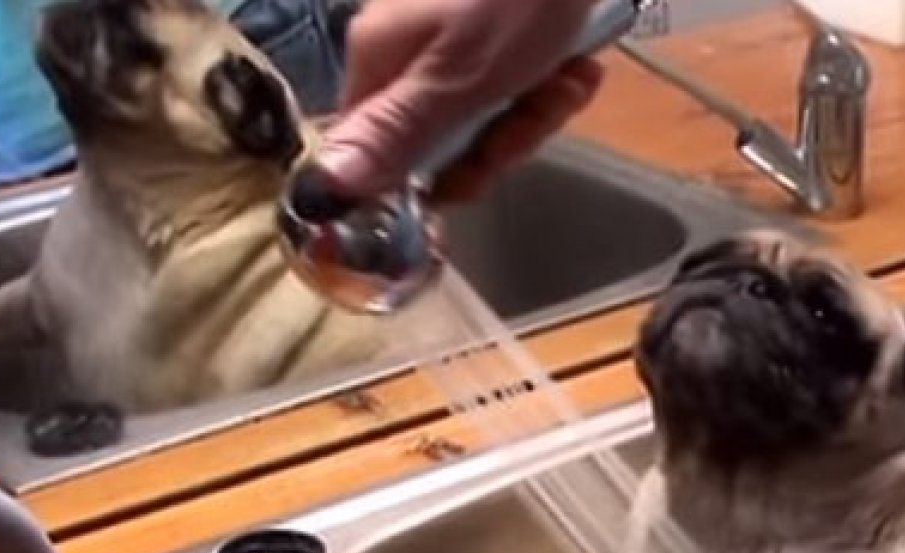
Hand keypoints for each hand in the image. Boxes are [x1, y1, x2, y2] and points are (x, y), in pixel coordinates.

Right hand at [318, 0, 606, 201]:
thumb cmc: (516, 0)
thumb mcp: (458, 77)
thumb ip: (396, 131)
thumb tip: (325, 184)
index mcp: (380, 59)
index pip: (384, 151)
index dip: (435, 176)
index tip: (482, 175)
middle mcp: (405, 49)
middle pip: (446, 135)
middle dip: (506, 136)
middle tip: (542, 108)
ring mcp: (450, 35)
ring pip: (491, 111)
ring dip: (541, 106)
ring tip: (572, 75)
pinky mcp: (495, 28)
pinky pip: (517, 79)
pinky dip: (552, 78)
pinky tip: (579, 65)